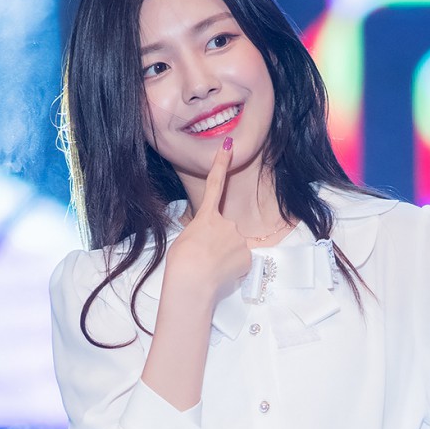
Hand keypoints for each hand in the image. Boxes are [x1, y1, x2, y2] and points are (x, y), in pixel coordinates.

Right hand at [165, 138, 250, 298]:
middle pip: (226, 230)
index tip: (228, 146)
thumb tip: (215, 241)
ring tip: (213, 269)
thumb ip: (204, 232)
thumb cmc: (182, 263)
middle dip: (219, 243)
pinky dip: (234, 268)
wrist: (192, 282)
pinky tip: (222, 274)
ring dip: (226, 257)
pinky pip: (242, 261)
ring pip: (235, 246)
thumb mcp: (186, 239)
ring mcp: (239, 239)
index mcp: (206, 217)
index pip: (215, 184)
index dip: (221, 164)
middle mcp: (227, 223)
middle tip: (206, 259)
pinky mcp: (247, 257)